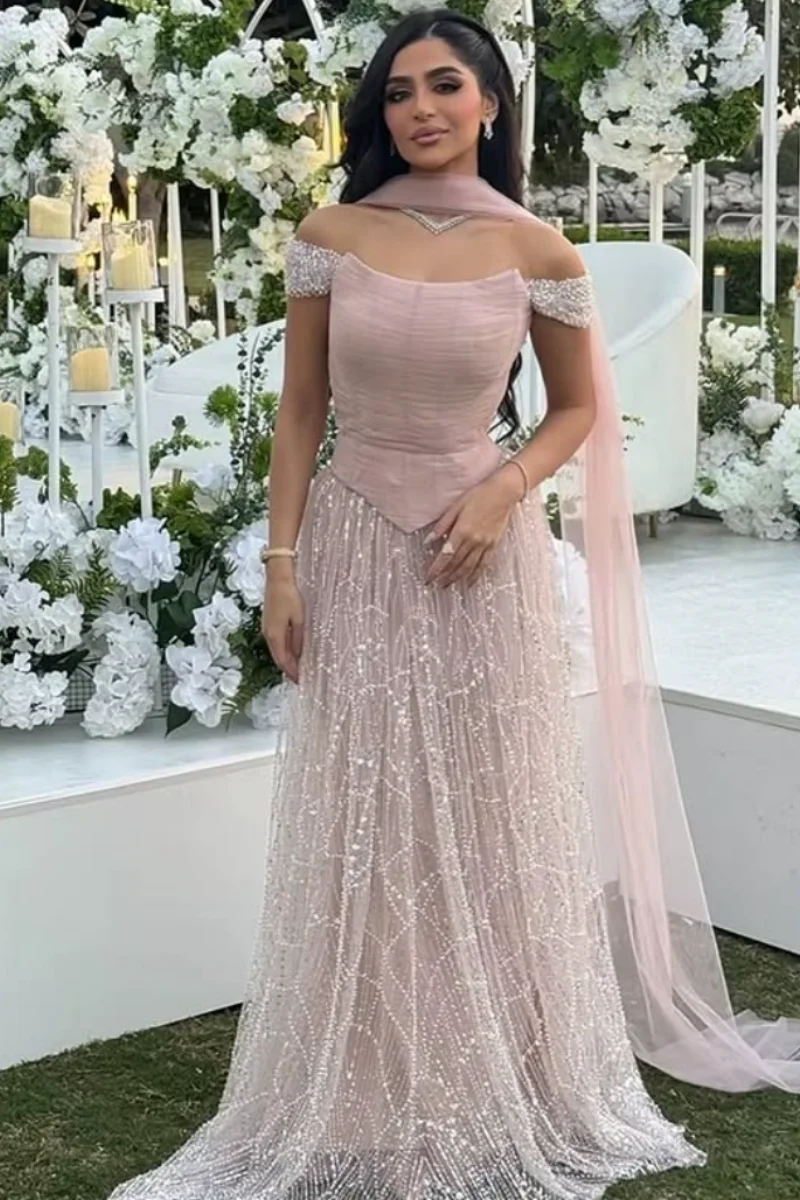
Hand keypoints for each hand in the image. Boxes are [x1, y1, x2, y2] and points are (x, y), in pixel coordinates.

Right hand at [261, 563, 303, 683]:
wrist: (277, 579)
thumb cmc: (290, 596)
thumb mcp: (299, 619)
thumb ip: (298, 638)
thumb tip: (298, 655)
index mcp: (275, 635)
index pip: (283, 661)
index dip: (291, 672)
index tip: (300, 681)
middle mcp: (268, 635)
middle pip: (278, 658)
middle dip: (288, 669)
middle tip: (300, 678)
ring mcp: (266, 629)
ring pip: (276, 651)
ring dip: (285, 660)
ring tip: (297, 668)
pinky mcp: (268, 623)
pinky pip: (275, 642)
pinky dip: (283, 650)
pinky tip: (291, 651)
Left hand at [424, 465, 522, 588]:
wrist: (504, 493)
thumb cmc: (479, 495)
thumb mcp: (456, 507)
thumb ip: (442, 525)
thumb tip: (428, 541)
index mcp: (462, 531)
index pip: (445, 555)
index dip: (436, 569)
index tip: (428, 578)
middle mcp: (473, 541)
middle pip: (456, 564)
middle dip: (444, 576)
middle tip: (434, 584)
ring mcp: (485, 544)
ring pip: (469, 567)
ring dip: (457, 578)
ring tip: (447, 585)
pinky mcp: (493, 545)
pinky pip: (483, 564)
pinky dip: (475, 575)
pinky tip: (469, 582)